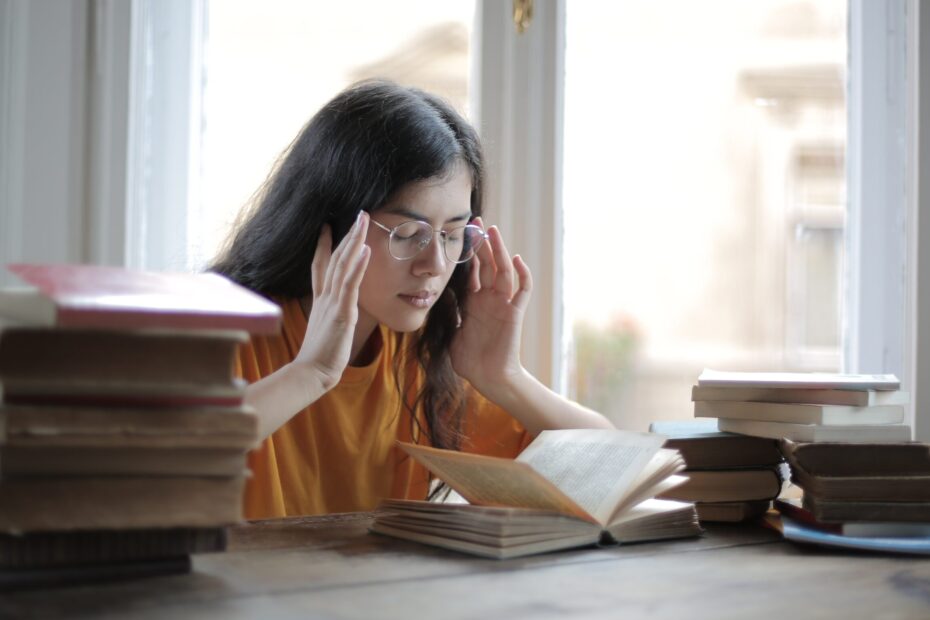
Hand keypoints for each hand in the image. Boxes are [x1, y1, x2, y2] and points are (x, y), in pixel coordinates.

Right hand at [292, 212, 370, 391]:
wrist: (311, 372)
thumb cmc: (320, 356)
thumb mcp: (325, 329)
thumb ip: (330, 316)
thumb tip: (335, 312)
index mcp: (321, 300)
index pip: (321, 266)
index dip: (324, 245)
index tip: (327, 226)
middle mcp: (325, 296)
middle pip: (335, 258)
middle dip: (347, 234)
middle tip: (358, 213)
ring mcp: (333, 302)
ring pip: (343, 265)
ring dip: (354, 241)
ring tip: (363, 221)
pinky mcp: (342, 313)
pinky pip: (350, 285)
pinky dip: (357, 266)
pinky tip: (365, 250)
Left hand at [450, 218, 532, 398]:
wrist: (488, 378)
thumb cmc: (470, 360)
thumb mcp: (450, 331)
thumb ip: (446, 313)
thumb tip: (429, 297)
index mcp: (474, 301)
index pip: (472, 270)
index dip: (467, 252)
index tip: (460, 233)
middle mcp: (490, 298)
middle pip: (488, 264)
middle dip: (483, 242)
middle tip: (477, 221)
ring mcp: (503, 304)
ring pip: (504, 271)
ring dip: (499, 250)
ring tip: (493, 231)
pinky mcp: (514, 313)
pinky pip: (522, 291)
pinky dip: (522, 274)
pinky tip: (516, 259)